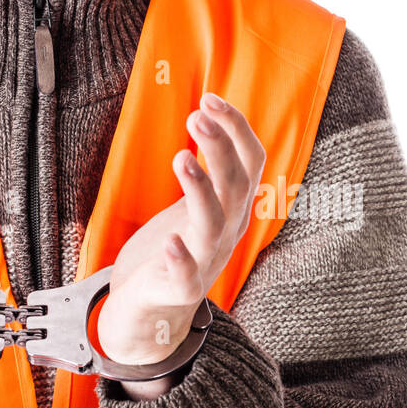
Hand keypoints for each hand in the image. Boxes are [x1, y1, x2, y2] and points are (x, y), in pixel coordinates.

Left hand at [97, 92, 266, 369]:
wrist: (155, 309)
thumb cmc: (178, 245)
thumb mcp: (201, 202)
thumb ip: (211, 167)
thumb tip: (208, 111)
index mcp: (233, 207)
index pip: (252, 162)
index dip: (236, 128)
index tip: (209, 98)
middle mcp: (227, 231)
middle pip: (235, 185)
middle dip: (219, 148)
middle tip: (197, 115)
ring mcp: (205, 260)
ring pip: (212, 223)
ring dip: (200, 190)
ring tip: (181, 158)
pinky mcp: (178, 287)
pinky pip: (185, 274)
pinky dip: (182, 258)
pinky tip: (171, 242)